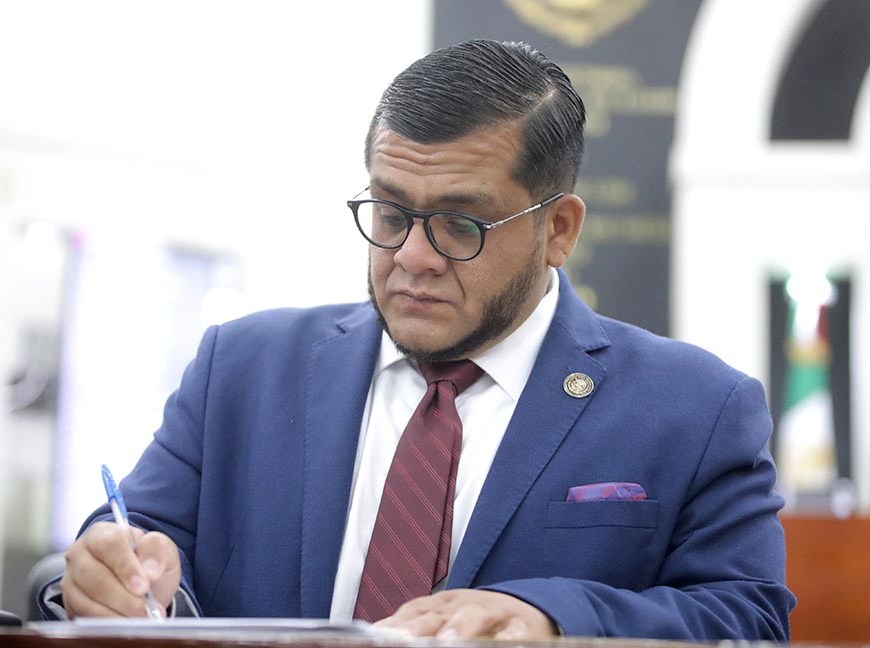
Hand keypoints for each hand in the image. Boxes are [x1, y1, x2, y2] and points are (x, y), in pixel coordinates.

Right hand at [60, 521, 180, 617]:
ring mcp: (72, 580)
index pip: (109, 545)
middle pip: (94, 576)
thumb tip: (150, 570)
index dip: (126, 566)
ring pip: (87, 600)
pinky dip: (107, 623)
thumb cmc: (148, 561)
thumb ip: (158, 550)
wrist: (142, 582)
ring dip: (116, 613)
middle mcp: (80, 554)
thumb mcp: (162, 549)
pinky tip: (126, 624)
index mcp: (103, 533)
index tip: (143, 586)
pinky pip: (84, 617)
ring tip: (141, 618)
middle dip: (122, 596)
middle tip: (145, 609)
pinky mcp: (70, 604)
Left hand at [374, 589, 556, 638]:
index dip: (396, 624)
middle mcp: (465, 605)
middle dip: (421, 628)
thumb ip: (418, 624)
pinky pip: (512, 631)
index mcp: (442, 604)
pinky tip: (500, 643)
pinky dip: (505, 637)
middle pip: (439, 615)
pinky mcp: (521, 626)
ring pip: (475, 616)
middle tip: (406, 641)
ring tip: (448, 641)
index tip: (378, 637)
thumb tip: (379, 636)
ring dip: (460, 628)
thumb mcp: (446, 618)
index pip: (414, 612)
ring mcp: (493, 612)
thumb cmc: (478, 620)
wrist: (529, 610)